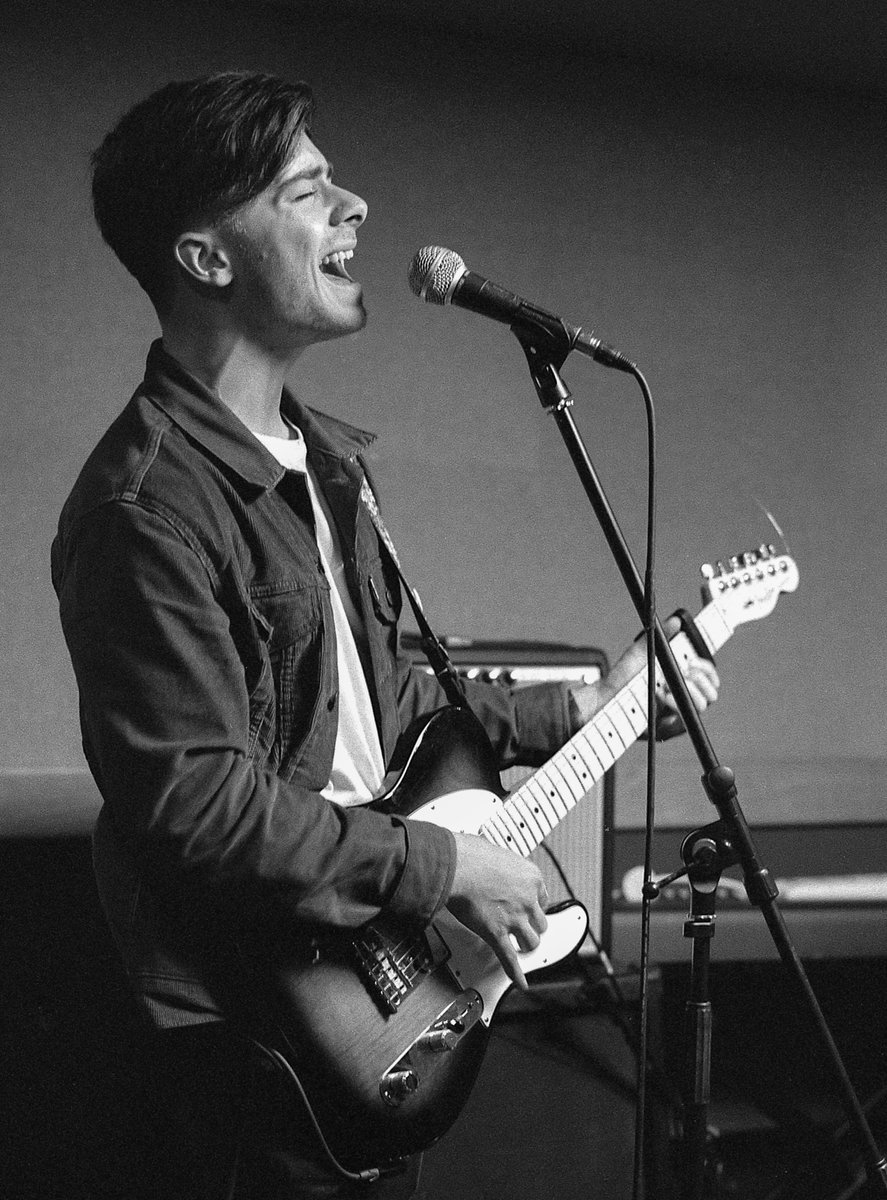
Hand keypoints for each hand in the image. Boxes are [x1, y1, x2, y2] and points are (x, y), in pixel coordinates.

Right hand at [445, 833, 548, 990]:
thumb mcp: (494, 850)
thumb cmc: (470, 854)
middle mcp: (527, 900)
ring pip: (531, 942)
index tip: (529, 908)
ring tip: (520, 946)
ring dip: (525, 945)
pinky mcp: (497, 934)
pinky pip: (510, 959)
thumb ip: (499, 863)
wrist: (456, 866)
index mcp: (530, 878)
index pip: (542, 899)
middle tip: (523, 927)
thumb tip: (489, 859)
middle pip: (541, 923)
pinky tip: (520, 982)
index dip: (533, 905)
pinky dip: (516, 973)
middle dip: (531, 926)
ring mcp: (514, 919)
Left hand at [570, 615, 719, 739]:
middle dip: (700, 680)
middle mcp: (681, 700)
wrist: (604, 697)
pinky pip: (682, 719)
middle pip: (711, 695)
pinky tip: (661, 693)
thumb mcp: (642, 652)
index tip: (691, 661)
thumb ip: (661, 636)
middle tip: (684, 671)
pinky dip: (673, 703)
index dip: (707, 670)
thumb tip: (675, 620)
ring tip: (666, 683)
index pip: (709, 679)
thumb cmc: (623, 678)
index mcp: (681, 682)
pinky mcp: (666, 728)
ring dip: (688, 690)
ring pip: (700, 706)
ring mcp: (675, 715)